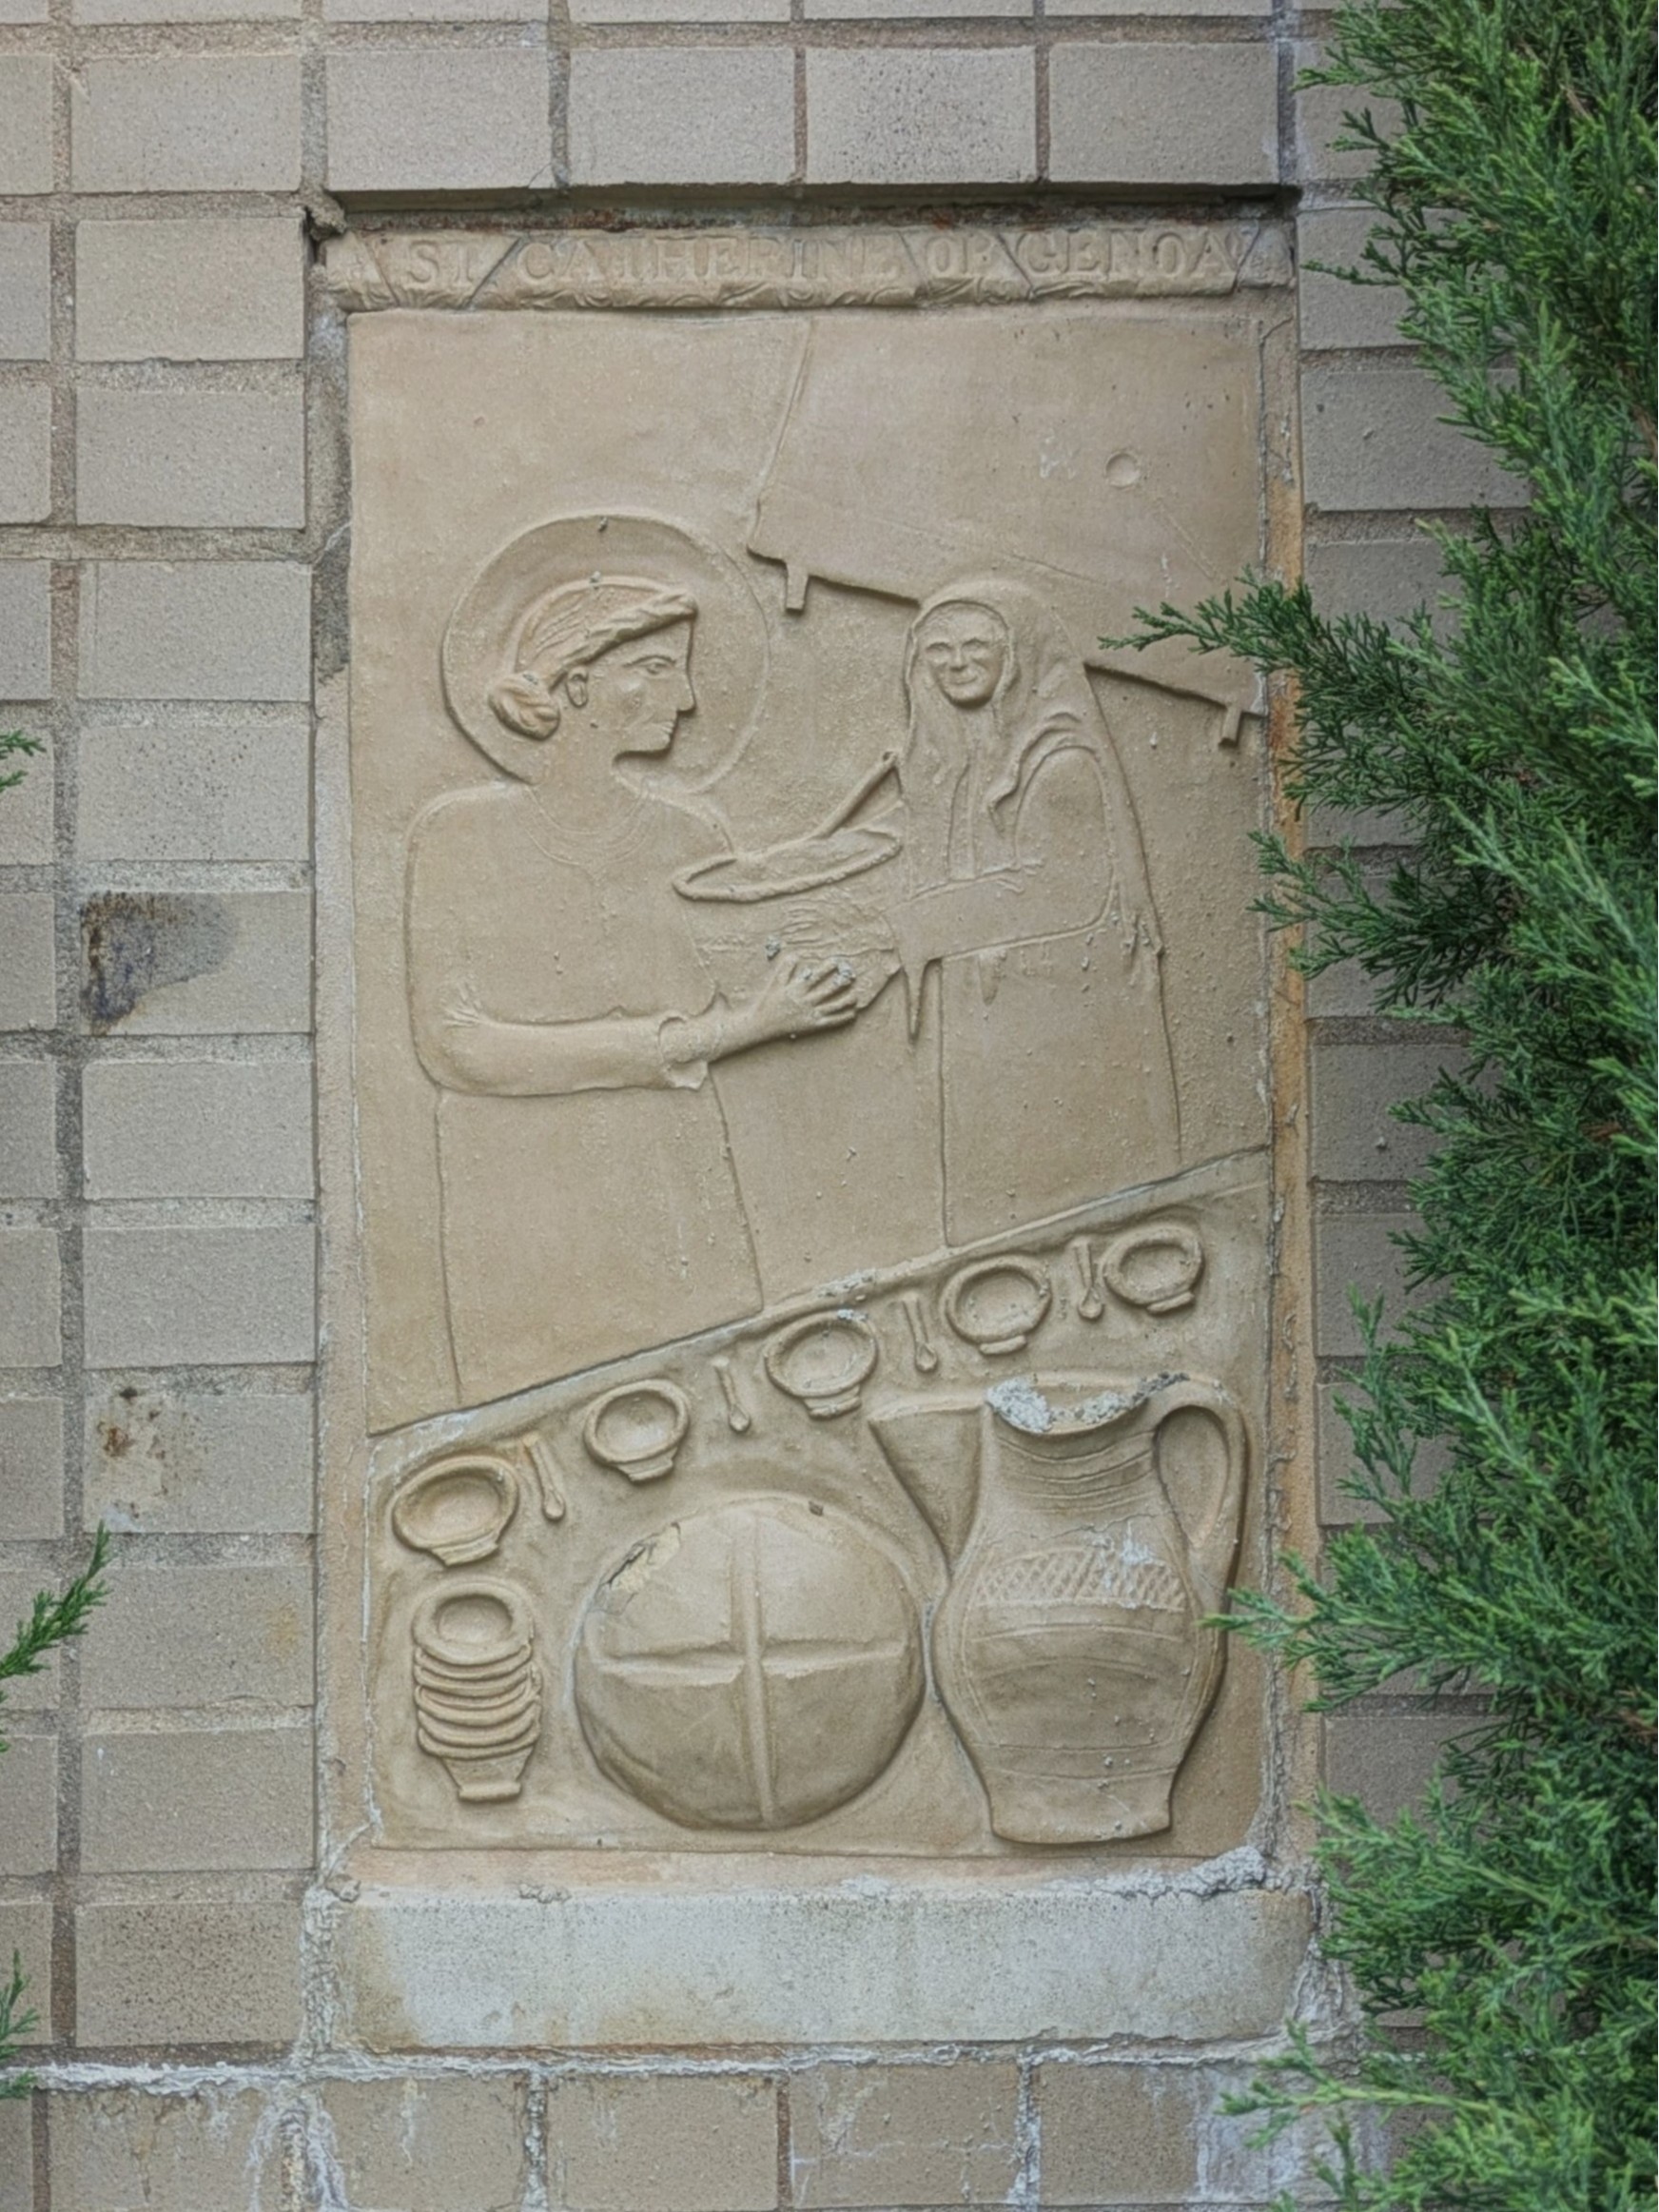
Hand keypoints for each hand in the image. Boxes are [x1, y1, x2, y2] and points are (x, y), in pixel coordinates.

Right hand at [741, 955, 859, 1045]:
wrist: (762, 1025)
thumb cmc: (769, 1001)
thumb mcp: (775, 983)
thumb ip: (785, 968)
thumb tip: (796, 954)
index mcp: (797, 989)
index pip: (816, 975)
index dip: (827, 967)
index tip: (837, 961)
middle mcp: (806, 1001)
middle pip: (828, 990)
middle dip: (841, 981)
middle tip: (851, 975)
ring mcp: (810, 1014)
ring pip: (833, 1006)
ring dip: (846, 1000)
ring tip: (856, 995)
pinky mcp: (812, 1026)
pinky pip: (831, 1022)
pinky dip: (843, 1018)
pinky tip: (852, 1013)